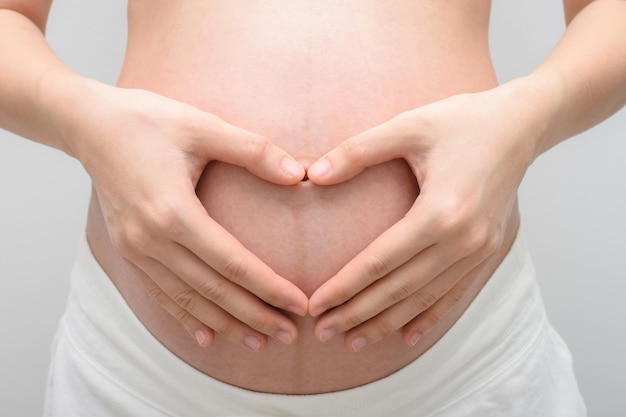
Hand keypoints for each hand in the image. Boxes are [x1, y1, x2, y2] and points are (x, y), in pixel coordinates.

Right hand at [66, 80, 307, 350]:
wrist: (88, 124)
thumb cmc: (148, 121)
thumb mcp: (202, 126)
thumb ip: (252, 150)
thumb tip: (298, 173)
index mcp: (173, 211)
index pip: (232, 262)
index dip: (268, 287)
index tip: (299, 305)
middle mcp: (151, 239)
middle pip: (212, 290)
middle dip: (253, 315)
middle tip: (288, 334)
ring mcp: (135, 249)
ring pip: (186, 299)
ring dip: (224, 323)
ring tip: (257, 341)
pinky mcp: (127, 250)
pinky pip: (160, 293)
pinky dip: (184, 317)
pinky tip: (205, 336)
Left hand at [307, 81, 539, 350]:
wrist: (521, 124)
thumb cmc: (462, 121)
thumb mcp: (408, 126)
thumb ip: (358, 151)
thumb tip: (313, 175)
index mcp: (441, 211)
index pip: (380, 261)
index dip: (344, 286)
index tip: (314, 305)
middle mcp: (463, 240)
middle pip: (400, 289)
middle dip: (357, 313)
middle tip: (322, 332)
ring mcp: (480, 250)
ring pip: (425, 299)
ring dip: (387, 322)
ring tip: (354, 340)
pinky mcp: (489, 251)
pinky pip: (455, 294)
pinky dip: (429, 317)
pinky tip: (407, 336)